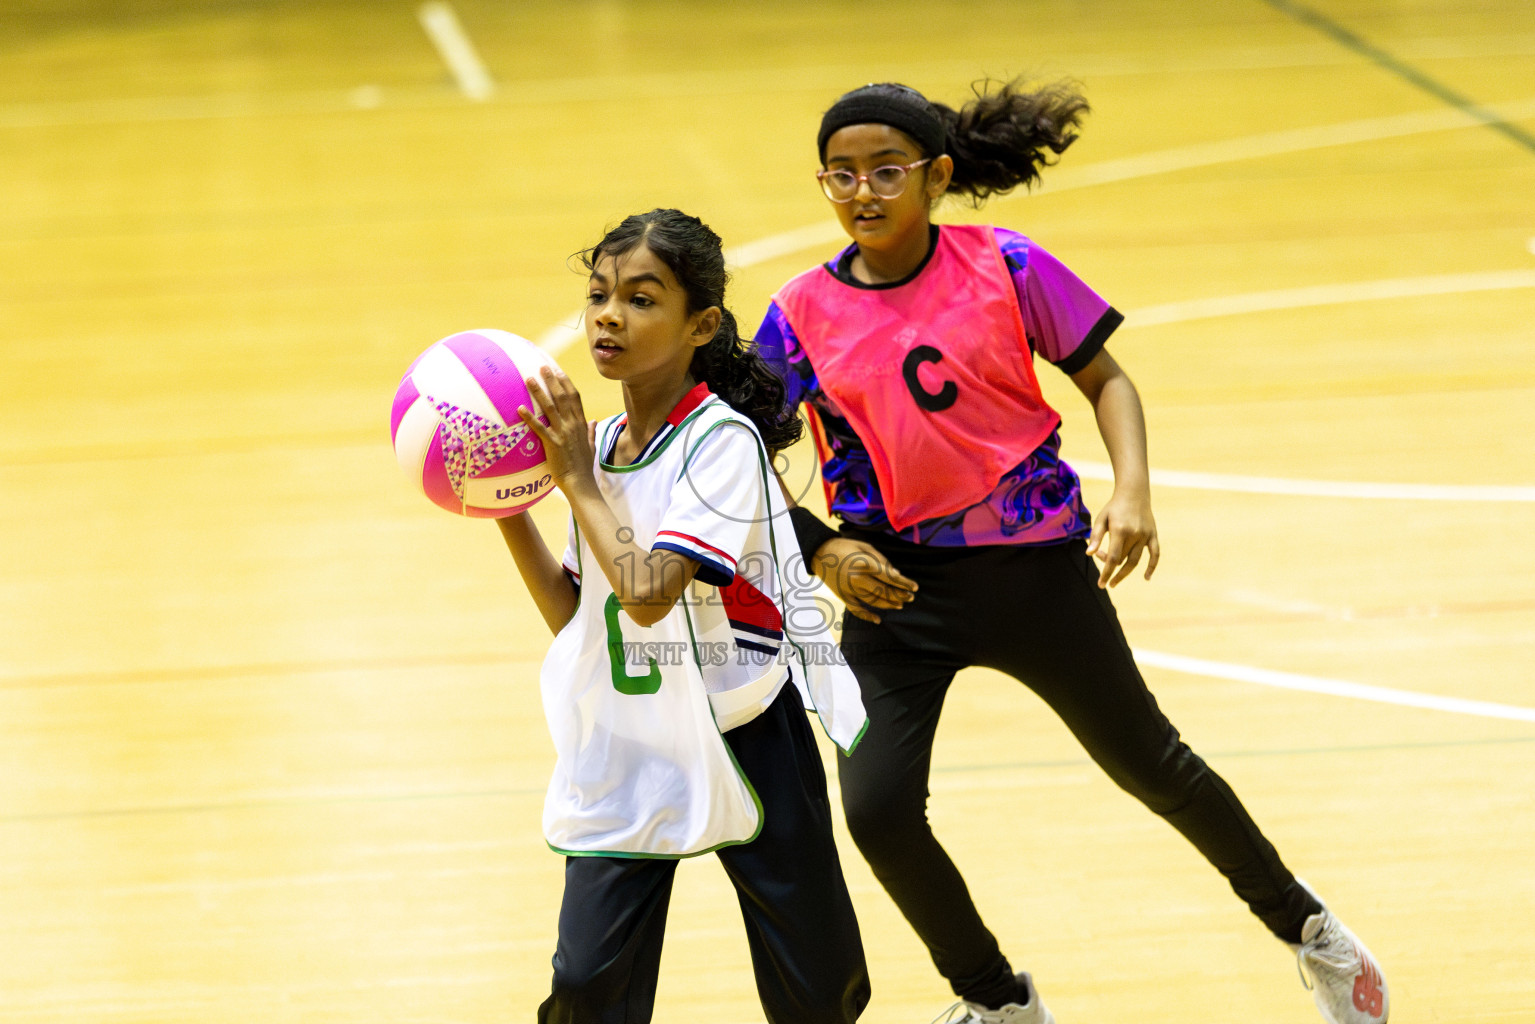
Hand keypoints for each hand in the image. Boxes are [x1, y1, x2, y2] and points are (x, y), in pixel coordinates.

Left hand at [519, 367, 596, 493]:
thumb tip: (594, 421)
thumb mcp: (591, 446)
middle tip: (542, 367)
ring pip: (550, 408)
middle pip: (562, 397)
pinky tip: (520, 408)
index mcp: (581, 424)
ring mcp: (563, 434)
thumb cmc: (584, 466)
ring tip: (529, 379)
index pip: (574, 397)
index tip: (558, 371)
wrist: (581, 482)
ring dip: (539, 392)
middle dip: (552, 381)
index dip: (566, 383)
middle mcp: (573, 425)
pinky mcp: (553, 444)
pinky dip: (529, 417)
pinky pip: (539, 428)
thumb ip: (592, 431)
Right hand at [812, 537, 917, 623]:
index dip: (904, 583)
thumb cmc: (844, 547)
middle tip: (911, 597)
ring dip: (888, 605)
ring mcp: (849, 590)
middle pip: (884, 591)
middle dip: (900, 595)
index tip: (915, 587)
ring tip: (900, 605)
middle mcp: (858, 579)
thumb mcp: (864, 546)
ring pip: (873, 602)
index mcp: (865, 564)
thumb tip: (895, 574)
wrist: (819, 553)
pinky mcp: (843, 597)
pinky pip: (856, 610)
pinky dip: (867, 616)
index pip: (890, 577)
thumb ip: (881, 559)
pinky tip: (878, 620)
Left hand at [1085, 487, 1159, 587]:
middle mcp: (1135, 534)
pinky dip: (1152, 566)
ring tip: (1115, 578)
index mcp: (1119, 530)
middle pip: (1123, 559)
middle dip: (1112, 568)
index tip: (1101, 584)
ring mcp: (1145, 535)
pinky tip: (1146, 578)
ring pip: (1136, 560)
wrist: (1134, 493)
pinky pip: (1155, 554)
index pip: (1113, 558)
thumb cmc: (1114, 507)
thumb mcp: (1101, 519)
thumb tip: (1089, 554)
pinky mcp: (1153, 535)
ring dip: (1125, 571)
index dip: (1107, 573)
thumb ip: (1095, 536)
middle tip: (1104, 574)